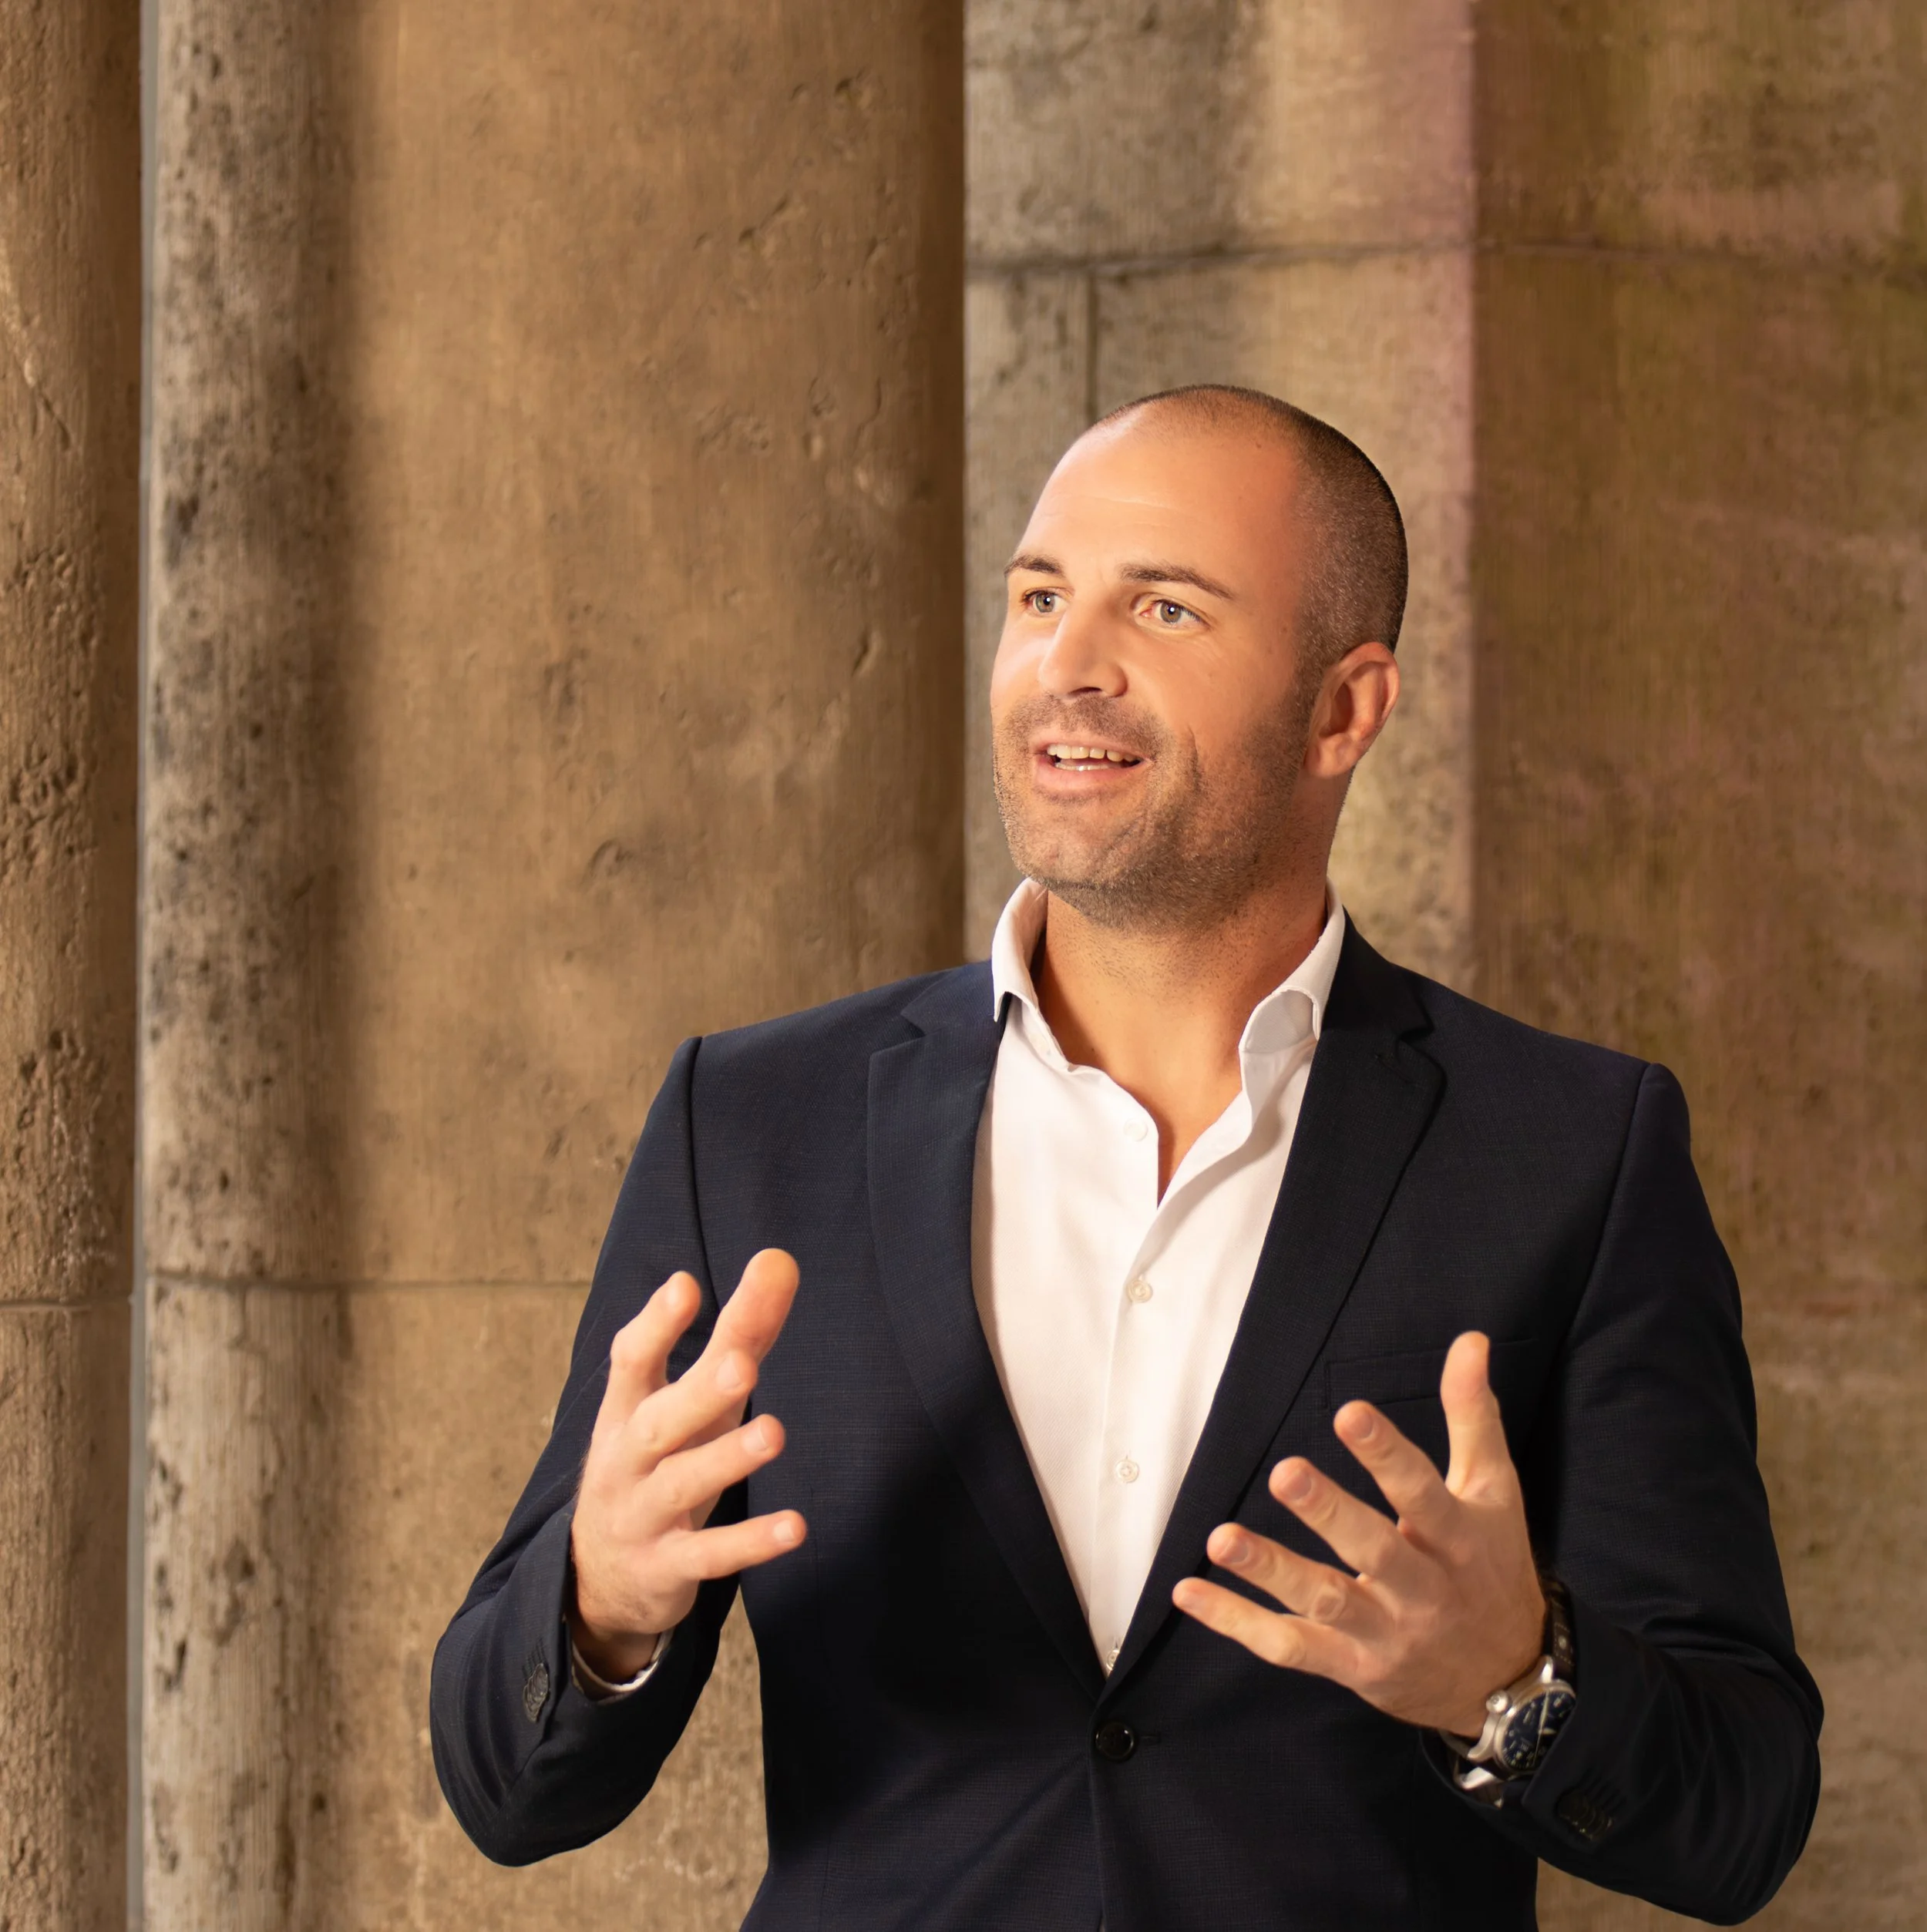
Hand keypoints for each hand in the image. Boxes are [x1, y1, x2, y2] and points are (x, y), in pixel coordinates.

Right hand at [569, 1248, 806, 1680]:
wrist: (600, 1575)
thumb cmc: (661, 1460)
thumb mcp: (695, 1400)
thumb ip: (738, 1333)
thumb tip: (779, 1258)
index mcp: (627, 1410)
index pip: (632, 1362)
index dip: (656, 1326)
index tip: (685, 1286)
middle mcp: (627, 1460)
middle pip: (657, 1423)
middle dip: (697, 1392)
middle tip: (741, 1364)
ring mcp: (643, 1516)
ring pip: (680, 1485)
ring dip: (725, 1460)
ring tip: (774, 1433)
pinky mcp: (667, 1568)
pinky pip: (708, 1555)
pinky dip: (749, 1543)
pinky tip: (795, 1527)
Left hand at [1172, 1332, 1544, 1735]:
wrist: (1505, 1681)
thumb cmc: (1491, 1566)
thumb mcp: (1493, 1491)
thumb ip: (1472, 1415)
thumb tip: (1469, 1341)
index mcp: (1458, 1538)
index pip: (1422, 1492)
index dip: (1386, 1454)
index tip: (1349, 1412)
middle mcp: (1422, 1590)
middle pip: (1373, 1550)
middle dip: (1328, 1513)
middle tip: (1284, 1470)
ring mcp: (1383, 1633)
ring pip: (1323, 1601)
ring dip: (1270, 1571)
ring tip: (1221, 1538)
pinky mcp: (1350, 1666)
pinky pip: (1290, 1647)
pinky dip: (1238, 1623)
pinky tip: (1191, 1592)